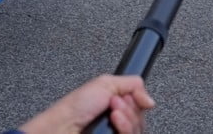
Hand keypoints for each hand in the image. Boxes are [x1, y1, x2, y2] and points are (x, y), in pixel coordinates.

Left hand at [20, 74, 154, 133]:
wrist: (63, 126)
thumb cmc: (76, 107)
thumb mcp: (105, 83)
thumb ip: (132, 84)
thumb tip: (150, 99)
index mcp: (117, 106)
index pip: (141, 107)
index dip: (137, 101)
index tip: (127, 96)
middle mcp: (118, 122)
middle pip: (141, 119)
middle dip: (130, 108)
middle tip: (114, 103)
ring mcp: (116, 133)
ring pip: (138, 130)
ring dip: (127, 119)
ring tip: (112, 112)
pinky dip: (124, 129)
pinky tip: (113, 122)